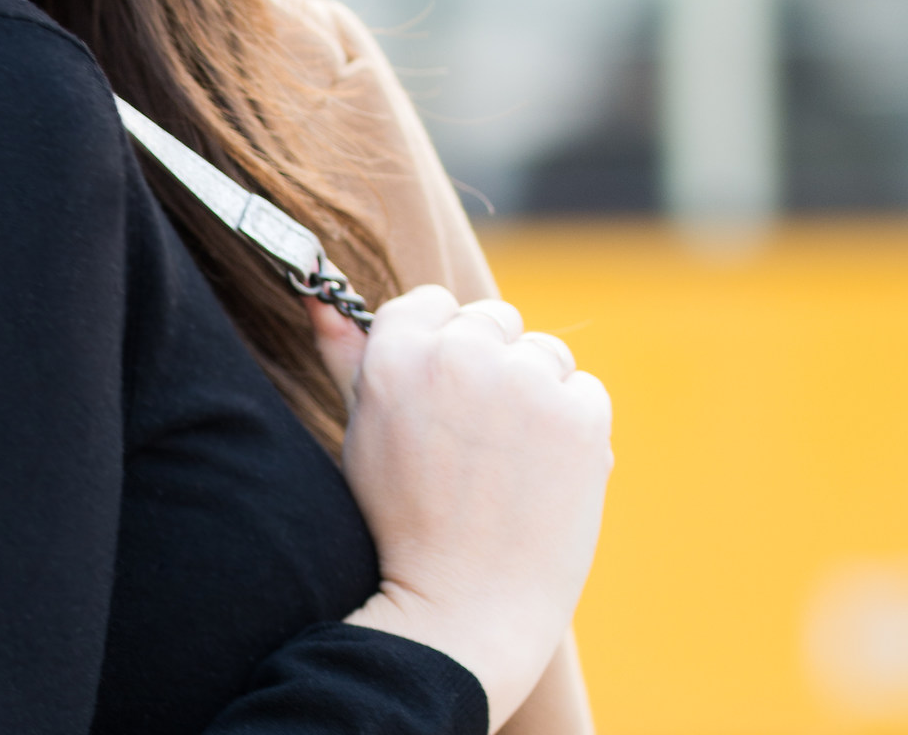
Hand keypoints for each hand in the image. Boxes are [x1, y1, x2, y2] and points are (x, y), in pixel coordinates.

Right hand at [308, 286, 611, 729]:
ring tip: (509, 460)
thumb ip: (345, 356)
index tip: (441, 395)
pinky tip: (542, 474)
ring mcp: (523, 382)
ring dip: (534, 392)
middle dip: (488, 366)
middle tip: (475, 437)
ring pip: (543, 353)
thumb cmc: (401, 521)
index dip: (439, 347)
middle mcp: (459, 354)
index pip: (431, 302)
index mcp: (397, 352)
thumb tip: (324, 300)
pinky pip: (584, 391)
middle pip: (491, 320)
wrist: (464, 607)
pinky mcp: (578, 414)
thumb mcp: (361, 431)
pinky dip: (572, 428)